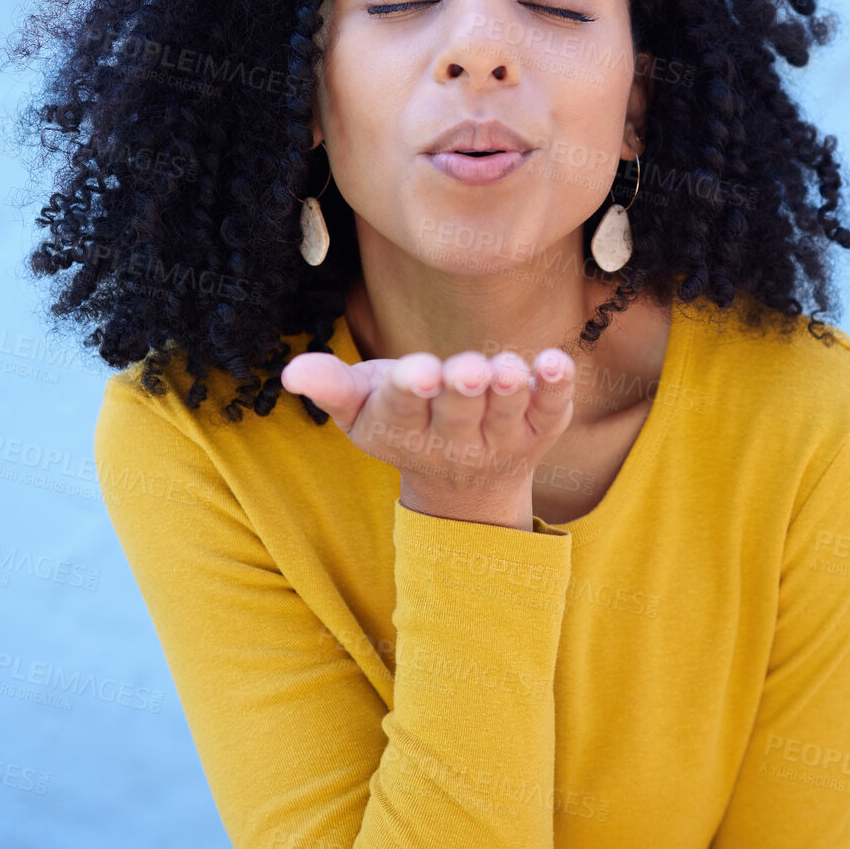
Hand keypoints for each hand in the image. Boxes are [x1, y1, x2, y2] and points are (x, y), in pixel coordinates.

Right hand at [280, 346, 577, 528]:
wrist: (464, 487)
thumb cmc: (405, 424)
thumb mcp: (363, 410)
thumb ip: (332, 388)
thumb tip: (291, 371)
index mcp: (405, 431)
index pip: (404, 411)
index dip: (411, 391)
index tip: (417, 371)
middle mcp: (454, 441)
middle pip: (458, 413)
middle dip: (461, 389)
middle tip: (466, 369)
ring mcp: (500, 438)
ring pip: (505, 413)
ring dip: (509, 390)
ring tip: (509, 368)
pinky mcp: (540, 430)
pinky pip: (551, 410)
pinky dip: (557, 388)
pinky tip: (558, 360)